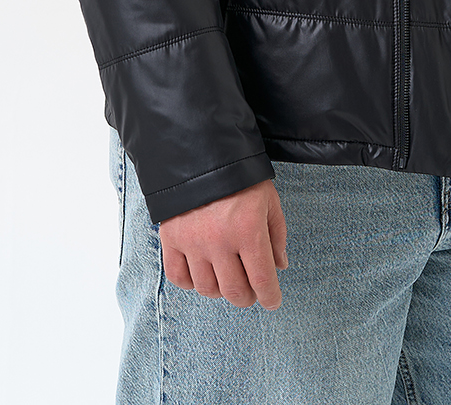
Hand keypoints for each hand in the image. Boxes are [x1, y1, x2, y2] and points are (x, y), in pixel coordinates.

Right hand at [159, 178, 287, 309]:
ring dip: (221, 289)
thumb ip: (276, 234)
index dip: (270, 297)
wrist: (200, 149)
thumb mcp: (268, 199)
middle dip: (248, 296)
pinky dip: (192, 282)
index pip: (262, 280)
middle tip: (251, 290)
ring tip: (227, 276)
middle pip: (234, 291)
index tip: (272, 301)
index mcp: (248, 230)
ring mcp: (193, 242)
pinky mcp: (171, 238)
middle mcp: (220, 241)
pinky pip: (179, 278)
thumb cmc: (240, 174)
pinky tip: (203, 271)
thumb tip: (279, 266)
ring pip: (208, 289)